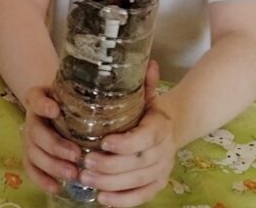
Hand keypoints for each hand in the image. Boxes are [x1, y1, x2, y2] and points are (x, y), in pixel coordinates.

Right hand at [22, 86, 82, 193]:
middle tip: (76, 155)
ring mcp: (30, 138)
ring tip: (73, 174)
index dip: (43, 105)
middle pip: (36, 131)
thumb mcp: (77, 95)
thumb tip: (117, 101)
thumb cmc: (72, 102)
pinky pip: (31, 169)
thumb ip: (88, 97)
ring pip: (34, 153)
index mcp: (40, 99)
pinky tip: (56, 186)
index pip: (36, 98)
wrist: (55, 110)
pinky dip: (42, 179)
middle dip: (55, 145)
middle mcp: (32, 118)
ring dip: (52, 165)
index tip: (55, 110)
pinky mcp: (31, 155)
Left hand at [77, 60, 173, 206]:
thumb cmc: (149, 109)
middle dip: (109, 166)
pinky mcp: (158, 184)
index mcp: (159, 127)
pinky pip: (141, 196)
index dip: (124, 143)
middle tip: (84, 162)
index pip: (144, 138)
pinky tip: (101, 198)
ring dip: (109, 183)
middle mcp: (164, 151)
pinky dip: (121, 200)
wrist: (172, 127)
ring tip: (84, 178)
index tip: (103, 142)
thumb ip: (144, 82)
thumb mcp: (147, 94)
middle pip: (137, 163)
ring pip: (136, 181)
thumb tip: (147, 61)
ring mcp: (162, 170)